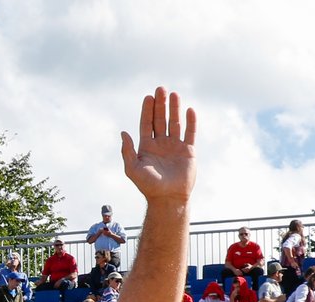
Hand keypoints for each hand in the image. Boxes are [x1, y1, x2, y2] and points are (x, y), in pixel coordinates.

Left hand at [120, 88, 195, 204]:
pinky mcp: (188, 151)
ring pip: (175, 123)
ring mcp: (175, 146)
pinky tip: (189, 110)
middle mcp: (161, 144)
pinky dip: (190, 122)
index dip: (147, 110)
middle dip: (160, 104)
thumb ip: (127, 151)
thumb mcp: (132, 169)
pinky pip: (190, 133)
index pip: (146, 123)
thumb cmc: (148, 186)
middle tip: (160, 89)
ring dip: (174, 109)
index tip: (148, 97)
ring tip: (174, 94)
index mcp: (147, 146)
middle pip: (160, 119)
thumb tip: (123, 132)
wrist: (168, 199)